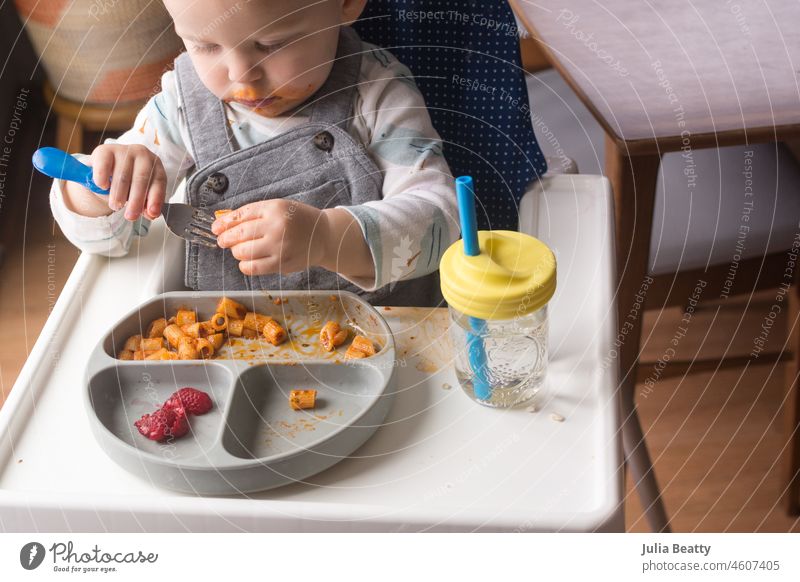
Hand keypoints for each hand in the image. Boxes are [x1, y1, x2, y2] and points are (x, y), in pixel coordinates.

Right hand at [89, 144, 166, 220]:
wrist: (107, 168)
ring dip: (118, 194)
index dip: (156, 198)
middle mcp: (143, 155)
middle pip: (141, 179)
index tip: (151, 213)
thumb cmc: (129, 182)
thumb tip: (151, 215)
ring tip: (116, 206)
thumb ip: (147, 204)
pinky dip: (103, 179)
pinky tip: (103, 187)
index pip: (159, 181)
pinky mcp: (105, 150)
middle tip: (130, 216)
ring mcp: (124, 150)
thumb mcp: (140, 194)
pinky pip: (104, 166)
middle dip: (136, 200)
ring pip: (123, 175)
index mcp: (156, 165)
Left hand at [212, 199, 329, 275]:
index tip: (215, 228)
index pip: (241, 215)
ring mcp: (279, 246)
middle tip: (222, 241)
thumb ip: (254, 213)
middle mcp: (276, 226)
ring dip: (236, 252)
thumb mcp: (278, 207)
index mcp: (274, 208)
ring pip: (243, 252)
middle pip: (239, 234)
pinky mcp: (282, 263)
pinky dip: (245, 265)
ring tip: (240, 250)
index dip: (224, 223)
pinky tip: (247, 261)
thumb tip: (224, 222)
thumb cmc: (298, 220)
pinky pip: (253, 268)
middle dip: (226, 239)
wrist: (323, 235)